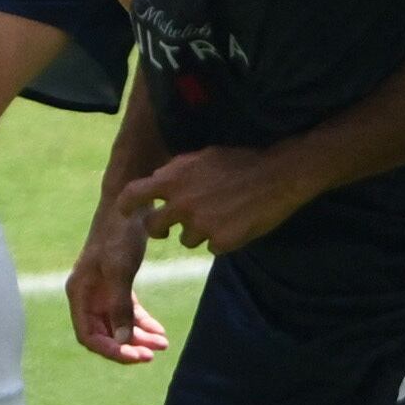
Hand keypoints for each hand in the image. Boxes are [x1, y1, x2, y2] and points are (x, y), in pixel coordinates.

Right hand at [64, 208, 169, 363]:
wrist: (129, 204)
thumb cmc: (118, 235)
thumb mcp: (119, 271)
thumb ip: (119, 307)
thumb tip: (124, 341)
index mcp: (79, 294)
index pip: (89, 336)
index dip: (112, 350)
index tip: (138, 356)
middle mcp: (87, 296)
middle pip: (105, 334)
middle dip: (128, 346)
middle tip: (153, 354)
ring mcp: (102, 291)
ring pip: (118, 325)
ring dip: (138, 337)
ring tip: (162, 344)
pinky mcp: (117, 284)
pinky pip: (128, 312)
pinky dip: (142, 323)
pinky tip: (159, 331)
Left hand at [116, 142, 317, 260]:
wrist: (279, 175)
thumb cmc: (240, 160)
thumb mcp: (200, 157)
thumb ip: (175, 172)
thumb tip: (158, 181)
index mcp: (172, 179)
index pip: (133, 195)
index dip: (126, 205)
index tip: (125, 212)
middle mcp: (181, 204)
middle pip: (154, 228)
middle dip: (160, 229)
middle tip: (168, 229)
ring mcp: (201, 225)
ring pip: (186, 240)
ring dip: (198, 232)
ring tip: (220, 216)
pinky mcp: (222, 241)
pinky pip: (212, 247)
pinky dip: (221, 239)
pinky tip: (236, 224)